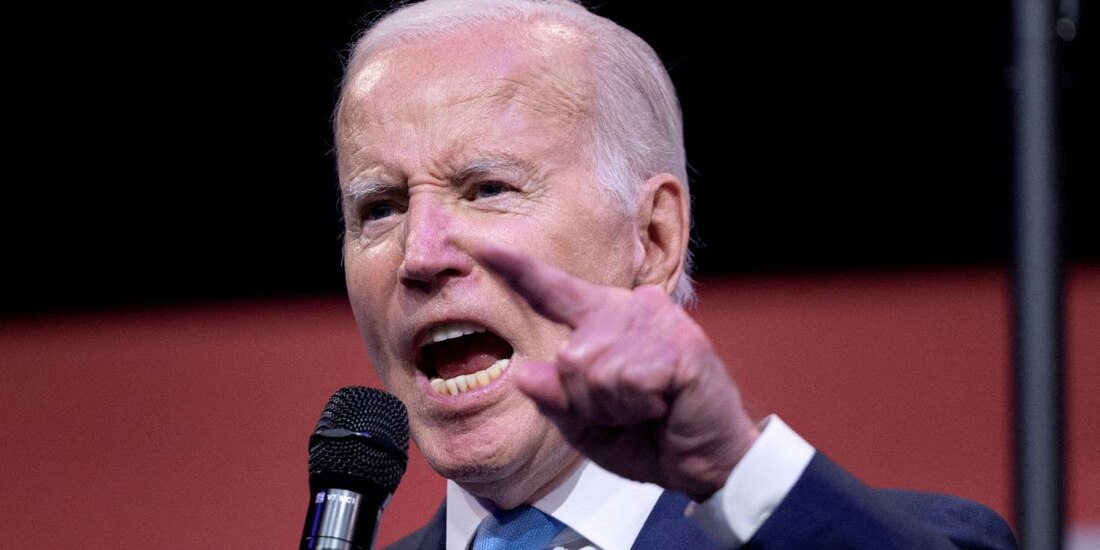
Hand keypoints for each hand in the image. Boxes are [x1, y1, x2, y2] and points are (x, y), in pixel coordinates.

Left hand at [473, 243, 760, 501]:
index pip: (553, 291)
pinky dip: (636, 407)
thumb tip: (524, 373)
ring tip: (649, 409)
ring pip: (592, 370)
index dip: (513, 267)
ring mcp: (658, 323)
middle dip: (587, 401)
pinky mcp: (680, 346)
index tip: (474, 242)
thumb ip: (555, 398)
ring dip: (613, 406)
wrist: (711, 460)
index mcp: (607, 320)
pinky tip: (662, 407)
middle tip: (629, 412)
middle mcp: (632, 308)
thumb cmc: (650, 436)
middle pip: (568, 356)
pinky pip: (624, 381)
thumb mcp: (587, 423)